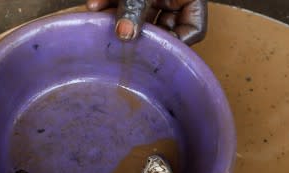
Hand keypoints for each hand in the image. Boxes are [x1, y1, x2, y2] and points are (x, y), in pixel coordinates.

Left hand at [87, 0, 206, 44]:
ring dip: (118, 18)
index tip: (152, 52)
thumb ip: (136, 8)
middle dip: (138, 32)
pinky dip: (110, 3)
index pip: (193, 31)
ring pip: (140, 17)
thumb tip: (124, 36)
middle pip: (162, 27)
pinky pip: (125, 3)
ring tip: (101, 18)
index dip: (176, 45)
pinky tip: (95, 5)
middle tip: (121, 41)